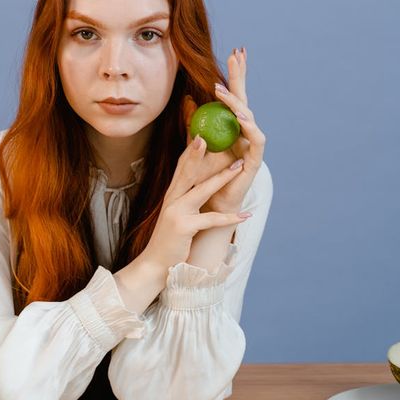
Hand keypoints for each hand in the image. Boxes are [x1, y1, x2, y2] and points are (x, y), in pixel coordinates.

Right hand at [141, 133, 251, 271]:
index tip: (200, 135)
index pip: (181, 169)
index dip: (190, 151)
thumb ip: (184, 201)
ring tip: (239, 166)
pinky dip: (229, 218)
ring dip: (222, 178)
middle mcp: (172, 200)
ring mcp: (177, 213)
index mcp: (172, 196)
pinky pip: (211, 220)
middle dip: (199, 154)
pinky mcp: (184, 227)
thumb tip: (197, 190)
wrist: (154, 265)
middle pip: (188, 172)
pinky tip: (244, 215)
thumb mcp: (175, 216)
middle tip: (209, 136)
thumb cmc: (169, 241)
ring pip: (202, 190)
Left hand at [183, 47, 265, 216]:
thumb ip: (194, 122)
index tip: (236, 52)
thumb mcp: (196, 145)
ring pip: (249, 118)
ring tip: (224, 90)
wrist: (212, 204)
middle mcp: (244, 133)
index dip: (236, 74)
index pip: (234, 96)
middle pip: (244, 100)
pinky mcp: (255, 160)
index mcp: (232, 127)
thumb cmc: (205, 177)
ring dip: (237, 103)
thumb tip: (187, 97)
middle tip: (238, 55)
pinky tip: (241, 119)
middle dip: (241, 77)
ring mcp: (251, 145)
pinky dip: (249, 129)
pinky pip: (256, 141)